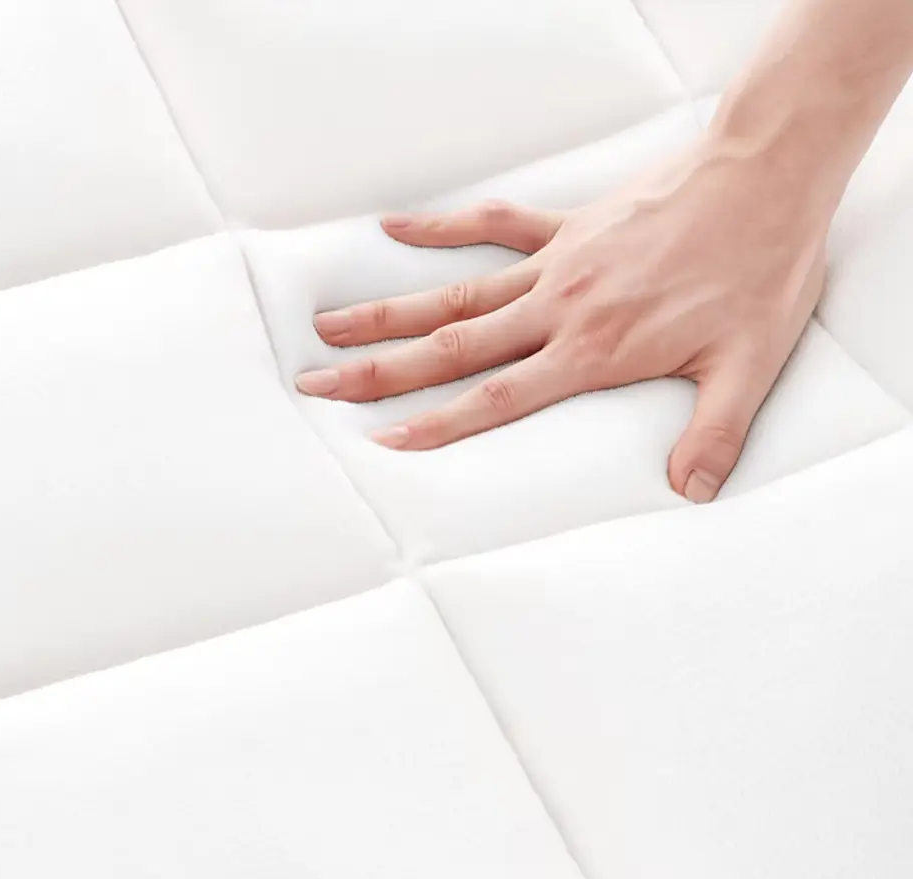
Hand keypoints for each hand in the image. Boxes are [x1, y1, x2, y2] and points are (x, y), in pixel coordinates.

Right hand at [295, 138, 828, 502]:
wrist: (767, 177)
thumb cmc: (759, 270)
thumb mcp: (747, 365)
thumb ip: (713, 434)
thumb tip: (691, 493)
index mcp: (592, 350)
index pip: (497, 398)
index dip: (437, 424)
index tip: (383, 440)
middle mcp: (558, 308)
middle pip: (452, 346)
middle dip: (380, 371)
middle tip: (320, 383)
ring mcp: (555, 263)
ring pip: (454, 292)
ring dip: (388, 313)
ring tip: (329, 324)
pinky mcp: (567, 227)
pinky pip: (493, 225)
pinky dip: (441, 227)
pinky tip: (395, 227)